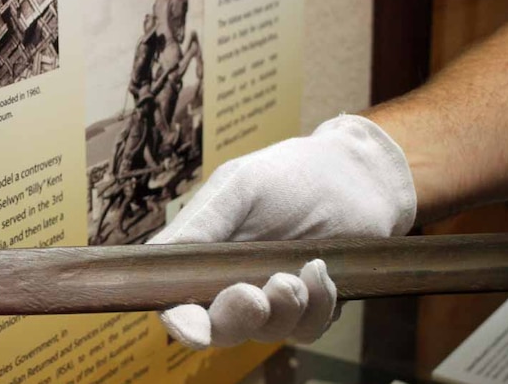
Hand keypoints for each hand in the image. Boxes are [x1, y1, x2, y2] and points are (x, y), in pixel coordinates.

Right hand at [148, 115, 416, 347]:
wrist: (355, 175)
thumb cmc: (289, 175)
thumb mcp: (238, 187)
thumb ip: (199, 224)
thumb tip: (152, 261)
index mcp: (200, 258)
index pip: (176, 303)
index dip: (182, 323)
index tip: (195, 330)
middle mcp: (229, 285)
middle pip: (219, 329)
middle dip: (237, 318)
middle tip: (255, 294)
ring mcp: (270, 301)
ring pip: (267, 333)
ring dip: (284, 308)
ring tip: (302, 270)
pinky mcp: (308, 309)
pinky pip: (306, 330)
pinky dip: (317, 305)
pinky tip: (321, 270)